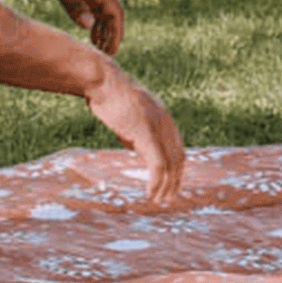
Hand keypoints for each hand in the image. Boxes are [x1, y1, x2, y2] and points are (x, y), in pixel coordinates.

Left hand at [26, 0, 125, 55]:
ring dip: (103, 29)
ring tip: (97, 48)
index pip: (116, 13)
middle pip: (112, 13)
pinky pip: (94, 4)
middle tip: (105, 56)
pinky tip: (89, 30)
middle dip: (111, 35)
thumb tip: (88, 27)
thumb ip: (75, 7)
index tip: (111, 53)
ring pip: (103, 9)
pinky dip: (94, 19)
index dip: (116, 34)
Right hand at [86, 59, 185, 202]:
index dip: (176, 170)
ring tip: (158, 200)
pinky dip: (157, 182)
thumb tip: (134, 147)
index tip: (170, 186)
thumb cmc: (111, 97)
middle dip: (175, 181)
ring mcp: (158, 128)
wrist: (102, 81)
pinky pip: (158, 164)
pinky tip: (150, 192)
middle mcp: (166, 123)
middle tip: (167, 199)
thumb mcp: (129, 118)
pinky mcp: (146, 133)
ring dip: (166, 186)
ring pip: (171, 164)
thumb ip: (136, 132)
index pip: (178, 149)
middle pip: (179, 159)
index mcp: (164, 119)